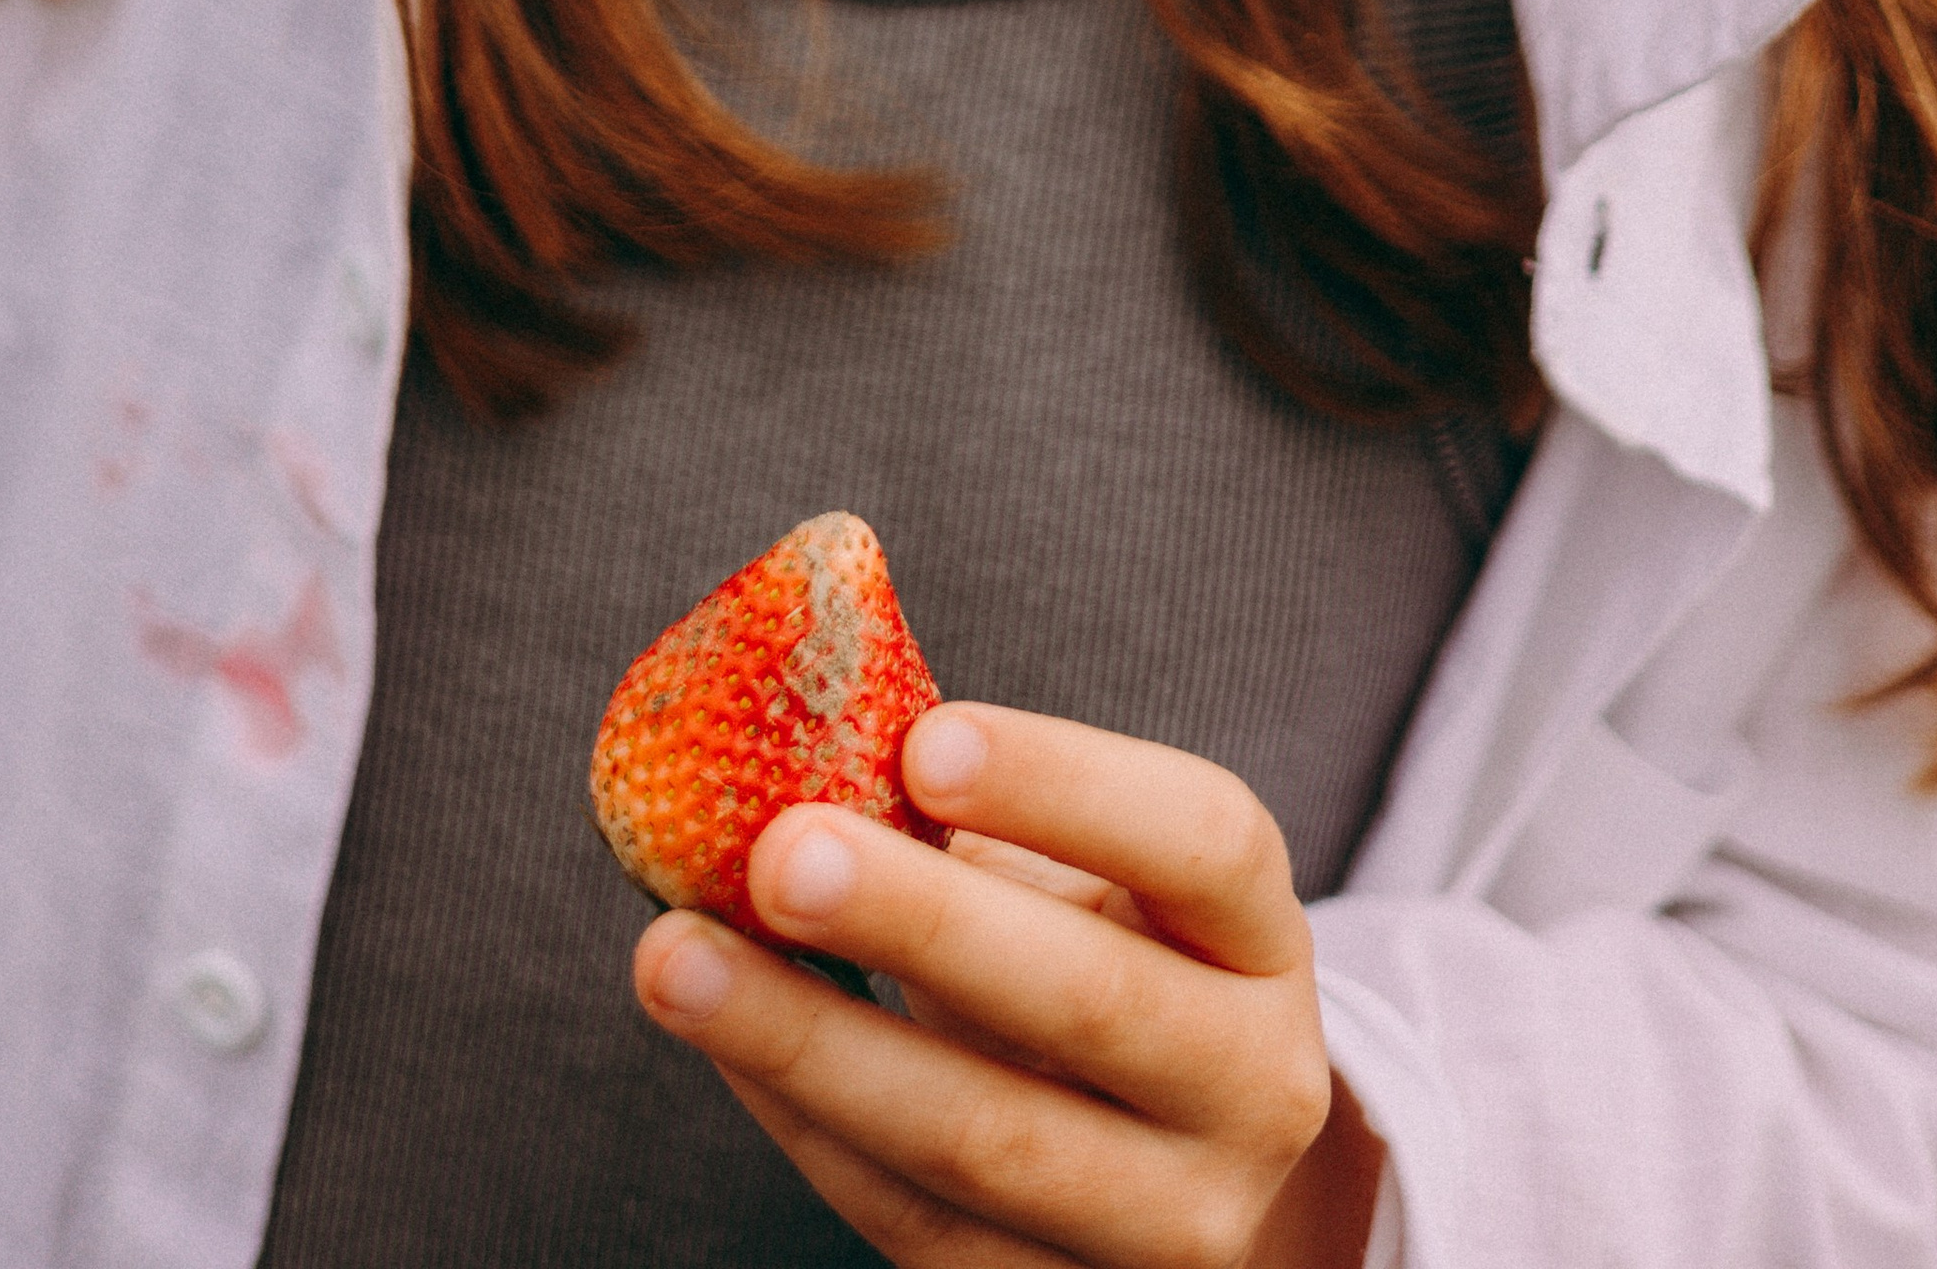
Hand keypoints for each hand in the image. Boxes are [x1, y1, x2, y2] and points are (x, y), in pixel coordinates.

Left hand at [631, 701, 1384, 1265]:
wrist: (1185, 1170)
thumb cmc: (1104, 961)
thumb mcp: (1089, 876)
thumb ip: (970, 806)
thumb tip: (789, 718)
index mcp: (1260, 939)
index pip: (1203, 844)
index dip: (1066, 787)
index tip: (921, 741)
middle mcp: (1253, 1088)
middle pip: (1091, 999)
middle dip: (920, 922)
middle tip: (775, 855)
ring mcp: (1174, 1223)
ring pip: (986, 1138)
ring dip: (812, 1045)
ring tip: (676, 958)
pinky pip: (919, 1228)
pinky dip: (807, 1128)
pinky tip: (725, 1043)